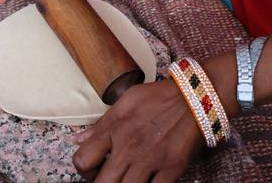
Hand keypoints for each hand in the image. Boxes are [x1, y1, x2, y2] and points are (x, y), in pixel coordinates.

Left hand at [72, 80, 203, 182]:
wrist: (195, 96)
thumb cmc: (159, 97)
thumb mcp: (126, 102)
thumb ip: (101, 124)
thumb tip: (77, 139)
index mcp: (115, 130)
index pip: (83, 159)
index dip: (83, 170)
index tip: (94, 169)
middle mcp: (129, 147)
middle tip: (110, 179)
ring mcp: (151, 160)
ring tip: (129, 180)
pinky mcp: (172, 169)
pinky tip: (149, 181)